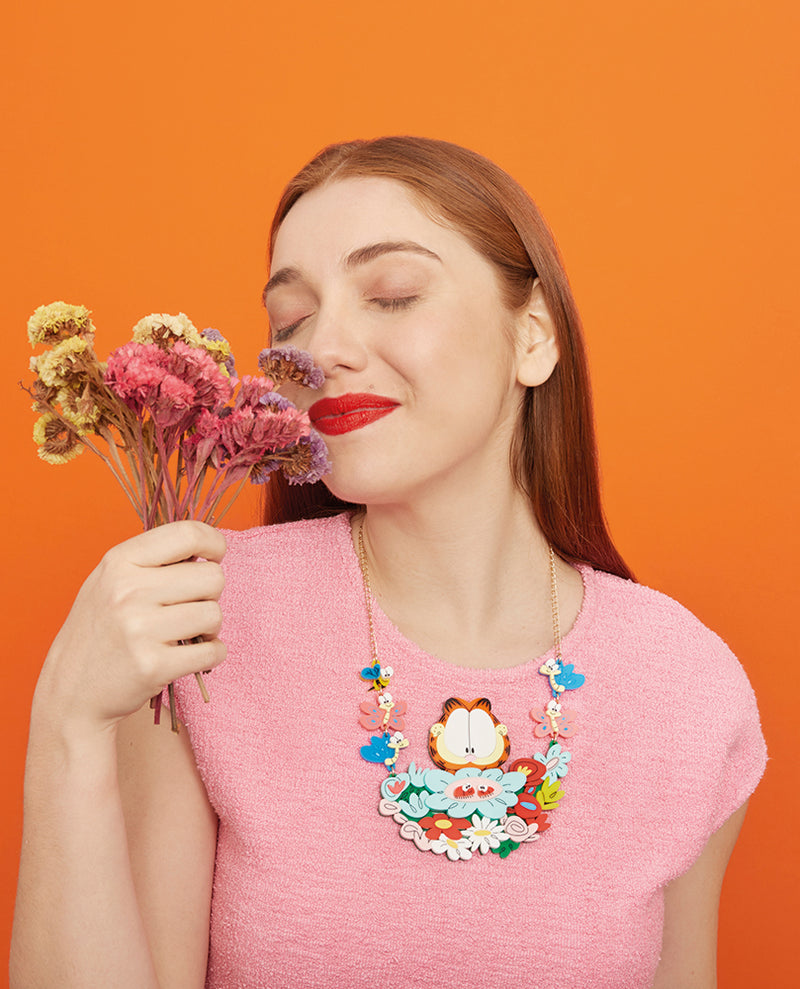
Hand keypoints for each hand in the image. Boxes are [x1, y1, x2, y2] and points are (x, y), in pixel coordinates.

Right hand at [33, 521, 226, 735]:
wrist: (71, 690)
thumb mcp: (111, 580)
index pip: (187, 534)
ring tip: (187, 634)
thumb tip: (210, 548)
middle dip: (210, 594)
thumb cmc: (102, 630)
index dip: (214, 543)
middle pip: (212, 576)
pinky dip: (211, 654)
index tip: (215, 556)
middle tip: (190, 608)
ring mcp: (140, 629)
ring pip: (214, 614)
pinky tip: (190, 656)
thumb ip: (154, 560)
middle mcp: (128, 590)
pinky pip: (213, 651)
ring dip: (210, 628)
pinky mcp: (154, 666)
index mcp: (119, 561)